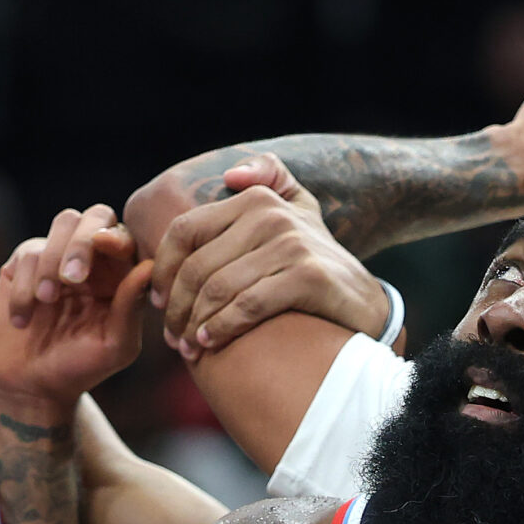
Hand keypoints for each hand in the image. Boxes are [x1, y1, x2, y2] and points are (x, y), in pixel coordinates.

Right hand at [0, 205, 153, 408]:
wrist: (31, 384)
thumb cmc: (81, 367)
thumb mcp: (115, 346)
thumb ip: (131, 307)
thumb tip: (148, 266)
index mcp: (120, 275)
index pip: (125, 237)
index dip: (116, 236)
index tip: (104, 246)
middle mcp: (92, 260)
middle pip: (93, 216)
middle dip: (82, 242)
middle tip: (72, 279)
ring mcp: (56, 257)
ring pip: (61, 225)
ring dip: (52, 261)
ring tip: (46, 301)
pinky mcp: (23, 264)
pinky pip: (26, 254)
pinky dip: (23, 287)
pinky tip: (23, 319)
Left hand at [148, 156, 392, 358]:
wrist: (363, 301)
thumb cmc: (314, 263)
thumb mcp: (298, 211)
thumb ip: (270, 179)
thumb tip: (233, 175)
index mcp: (255, 198)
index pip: (186, 230)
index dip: (164, 269)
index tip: (160, 301)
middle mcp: (272, 215)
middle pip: (198, 266)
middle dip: (177, 308)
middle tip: (172, 338)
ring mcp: (291, 244)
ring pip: (218, 288)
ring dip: (195, 324)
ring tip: (188, 348)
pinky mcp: (308, 276)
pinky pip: (247, 305)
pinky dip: (223, 328)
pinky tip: (211, 343)